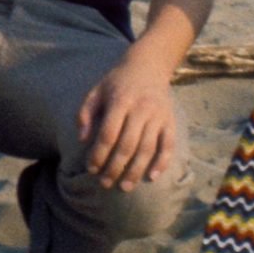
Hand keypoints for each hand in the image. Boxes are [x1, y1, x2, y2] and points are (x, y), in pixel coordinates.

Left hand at [76, 55, 181, 190]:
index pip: (109, 134)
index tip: (91, 169)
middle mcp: (141, 109)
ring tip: (124, 187)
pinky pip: (168, 145)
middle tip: (105, 183)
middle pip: (128, 145)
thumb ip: (85, 113)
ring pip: (148, 148)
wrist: (148, 65)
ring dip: (136, 171)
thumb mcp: (97, 91)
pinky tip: (152, 177)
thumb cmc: (117, 82)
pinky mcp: (170, 121)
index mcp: (121, 101)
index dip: (99, 154)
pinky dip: (161, 162)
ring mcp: (158, 115)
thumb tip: (83, 140)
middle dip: (115, 167)